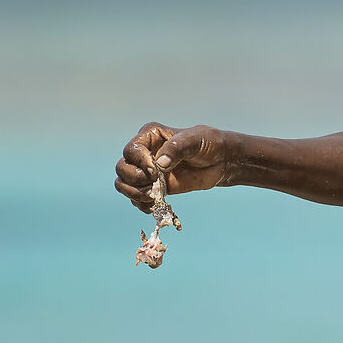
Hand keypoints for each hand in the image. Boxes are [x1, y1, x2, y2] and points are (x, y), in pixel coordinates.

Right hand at [114, 122, 230, 210]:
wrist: (220, 161)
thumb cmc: (208, 144)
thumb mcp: (195, 141)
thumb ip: (177, 148)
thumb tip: (160, 163)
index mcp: (150, 136)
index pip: (131, 150)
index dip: (140, 162)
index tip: (157, 170)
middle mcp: (144, 153)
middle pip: (122, 168)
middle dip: (135, 179)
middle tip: (154, 185)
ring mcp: (147, 171)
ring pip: (124, 184)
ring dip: (134, 194)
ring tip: (153, 197)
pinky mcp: (154, 187)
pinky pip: (136, 198)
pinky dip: (141, 204)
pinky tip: (154, 206)